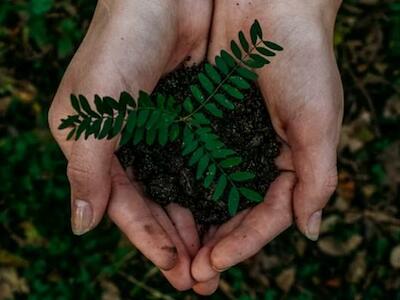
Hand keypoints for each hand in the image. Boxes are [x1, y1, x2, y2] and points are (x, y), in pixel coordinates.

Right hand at [48, 0, 213, 289]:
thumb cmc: (119, 43)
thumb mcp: (91, 108)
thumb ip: (87, 167)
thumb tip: (82, 225)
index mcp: (100, 147)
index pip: (124, 206)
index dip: (147, 240)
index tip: (174, 270)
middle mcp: (132, 145)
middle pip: (154, 206)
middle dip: (176, 243)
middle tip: (200, 280)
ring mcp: (164, 134)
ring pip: (180, 192)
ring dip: (196, 226)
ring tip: (216, 259)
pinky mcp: (192, 120)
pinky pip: (203, 166)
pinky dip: (211, 193)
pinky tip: (225, 216)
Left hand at [191, 0, 343, 294]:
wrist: (269, 5)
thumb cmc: (303, 58)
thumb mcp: (318, 120)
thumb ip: (317, 177)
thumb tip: (310, 231)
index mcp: (292, 159)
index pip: (268, 215)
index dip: (244, 243)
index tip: (214, 265)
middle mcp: (260, 154)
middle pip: (237, 211)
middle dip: (217, 243)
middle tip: (192, 274)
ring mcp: (233, 139)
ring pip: (213, 193)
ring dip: (196, 223)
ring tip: (177, 253)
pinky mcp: (208, 120)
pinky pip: (193, 161)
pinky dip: (182, 186)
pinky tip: (166, 207)